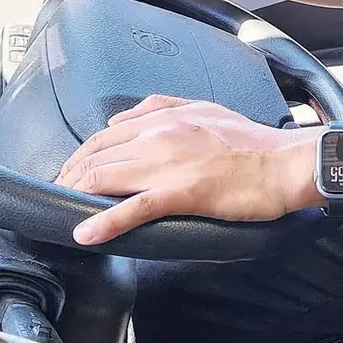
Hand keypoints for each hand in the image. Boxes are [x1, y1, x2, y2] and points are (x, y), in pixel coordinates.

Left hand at [54, 94, 316, 244]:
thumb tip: (121, 119)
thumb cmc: (252, 141)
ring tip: (61, 209)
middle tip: (58, 194)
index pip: (106, 135)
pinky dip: (105, 222)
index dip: (80, 156)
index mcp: (165, 116)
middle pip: (97, 156)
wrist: (284, 163)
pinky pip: (133, 208)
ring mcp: (168, 164)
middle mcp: (159, 135)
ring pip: (106, 178)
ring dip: (76, 195)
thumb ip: (161, 108)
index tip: (69, 171)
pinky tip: (85, 233)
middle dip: (70, 176)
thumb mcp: (203, 109)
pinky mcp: (181, 193)